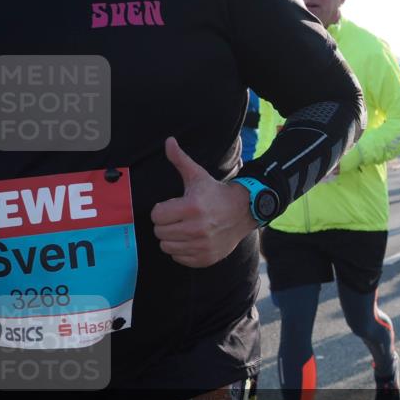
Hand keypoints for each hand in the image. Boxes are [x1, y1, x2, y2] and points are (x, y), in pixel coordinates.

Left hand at [151, 137, 259, 267]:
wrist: (244, 211)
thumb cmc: (216, 193)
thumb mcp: (198, 176)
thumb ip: (180, 160)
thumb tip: (169, 141)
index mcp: (192, 207)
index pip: (156, 215)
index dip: (161, 210)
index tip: (172, 207)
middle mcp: (197, 228)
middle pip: (160, 232)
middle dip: (166, 224)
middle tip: (178, 218)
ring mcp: (202, 245)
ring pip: (167, 246)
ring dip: (172, 238)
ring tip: (183, 228)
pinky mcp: (206, 258)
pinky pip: (179, 258)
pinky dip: (182, 250)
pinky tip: (191, 239)